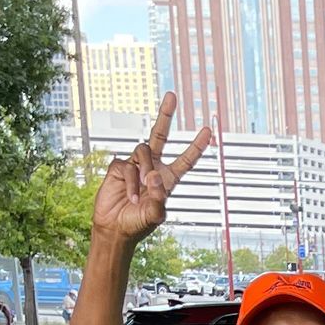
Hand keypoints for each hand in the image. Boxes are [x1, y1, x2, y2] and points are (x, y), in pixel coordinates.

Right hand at [91, 94, 211, 245]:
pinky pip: (126, 165)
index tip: (208, 130)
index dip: (196, 146)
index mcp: (168, 179)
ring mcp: (135, 165)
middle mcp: (153, 168)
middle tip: (172, 95)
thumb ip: (159, 198)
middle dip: (166, 116)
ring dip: (145, 170)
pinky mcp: (119, 167)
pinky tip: (130, 197)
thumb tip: (154, 175)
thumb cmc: (138, 224)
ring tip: (143, 191)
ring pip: (144, 150)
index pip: (185, 160)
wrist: (115, 228)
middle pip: (160, 135)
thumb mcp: (155, 216)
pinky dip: (130, 182)